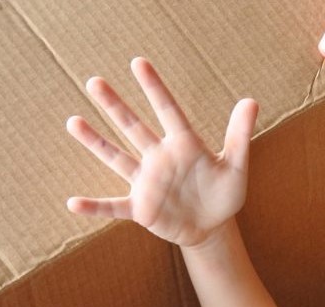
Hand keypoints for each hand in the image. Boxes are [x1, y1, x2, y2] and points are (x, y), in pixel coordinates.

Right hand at [66, 57, 258, 247]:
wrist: (212, 227)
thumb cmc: (223, 194)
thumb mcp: (236, 167)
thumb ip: (240, 136)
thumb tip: (251, 101)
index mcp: (183, 145)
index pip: (167, 110)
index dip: (154, 88)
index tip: (138, 62)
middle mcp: (159, 158)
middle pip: (134, 127)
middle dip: (115, 106)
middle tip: (94, 81)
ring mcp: (147, 183)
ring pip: (117, 159)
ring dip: (96, 143)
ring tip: (74, 122)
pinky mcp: (141, 209)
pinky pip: (113, 207)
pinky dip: (95, 207)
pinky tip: (73, 203)